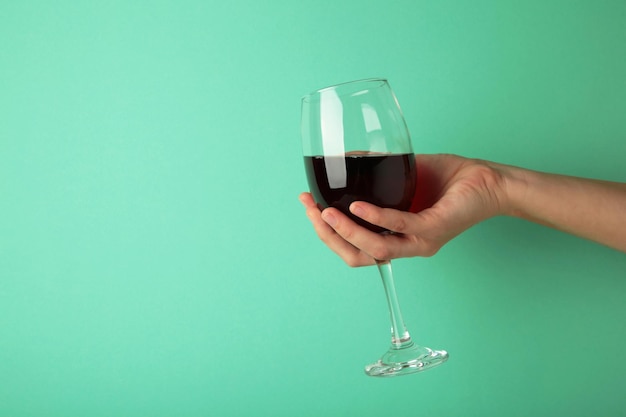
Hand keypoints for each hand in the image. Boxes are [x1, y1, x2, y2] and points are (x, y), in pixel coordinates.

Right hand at [300, 154, 508, 265]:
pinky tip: (357, 206)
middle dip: (327, 235)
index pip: (353, 247)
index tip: (308, 207)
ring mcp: (420, 240)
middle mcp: (406, 245)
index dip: (327, 233)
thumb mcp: (403, 176)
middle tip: (310, 209)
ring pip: (374, 248)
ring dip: (345, 231)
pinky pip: (399, 226)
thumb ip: (377, 173)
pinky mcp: (434, 228)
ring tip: (324, 213)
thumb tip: (347, 158)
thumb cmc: (449, 179)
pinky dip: (375, 217)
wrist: (489, 180)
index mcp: (395, 236)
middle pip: (356, 255)